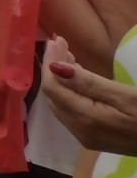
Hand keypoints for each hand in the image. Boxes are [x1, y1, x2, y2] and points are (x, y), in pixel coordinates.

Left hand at [42, 37, 136, 153]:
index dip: (50, 61)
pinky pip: (72, 112)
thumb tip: (54, 67)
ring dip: (60, 80)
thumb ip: (89, 83)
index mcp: (86, 119)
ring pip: (61, 104)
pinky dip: (70, 93)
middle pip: (53, 96)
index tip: (56, 39)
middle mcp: (79, 131)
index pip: (52, 87)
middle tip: (61, 44)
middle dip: (53, 69)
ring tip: (67, 56)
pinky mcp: (95, 138)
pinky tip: (78, 79)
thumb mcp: (126, 96)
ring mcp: (86, 137)